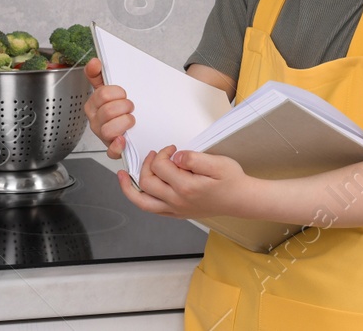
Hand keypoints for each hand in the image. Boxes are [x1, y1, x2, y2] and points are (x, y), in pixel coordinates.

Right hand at [81, 57, 132, 158]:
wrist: (135, 125)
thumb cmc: (119, 106)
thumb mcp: (110, 88)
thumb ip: (100, 74)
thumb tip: (95, 62)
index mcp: (93, 104)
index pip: (102, 94)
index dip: (117, 92)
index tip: (124, 93)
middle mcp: (95, 120)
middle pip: (108, 111)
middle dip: (125, 106)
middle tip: (131, 106)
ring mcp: (102, 135)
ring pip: (109, 129)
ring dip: (125, 123)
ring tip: (131, 120)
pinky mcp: (112, 150)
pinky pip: (111, 151)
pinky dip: (118, 146)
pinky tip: (124, 140)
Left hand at [118, 145, 260, 219]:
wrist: (241, 200)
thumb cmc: (231, 180)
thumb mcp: (217, 162)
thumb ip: (194, 158)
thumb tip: (176, 156)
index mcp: (186, 187)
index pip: (161, 167)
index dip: (162, 153)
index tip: (171, 148)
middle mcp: (178, 202)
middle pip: (147, 183)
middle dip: (147, 164)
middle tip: (155, 154)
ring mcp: (176, 210)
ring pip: (143, 202)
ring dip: (130, 188)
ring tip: (121, 176)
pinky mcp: (177, 213)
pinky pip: (152, 209)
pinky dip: (140, 199)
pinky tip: (137, 190)